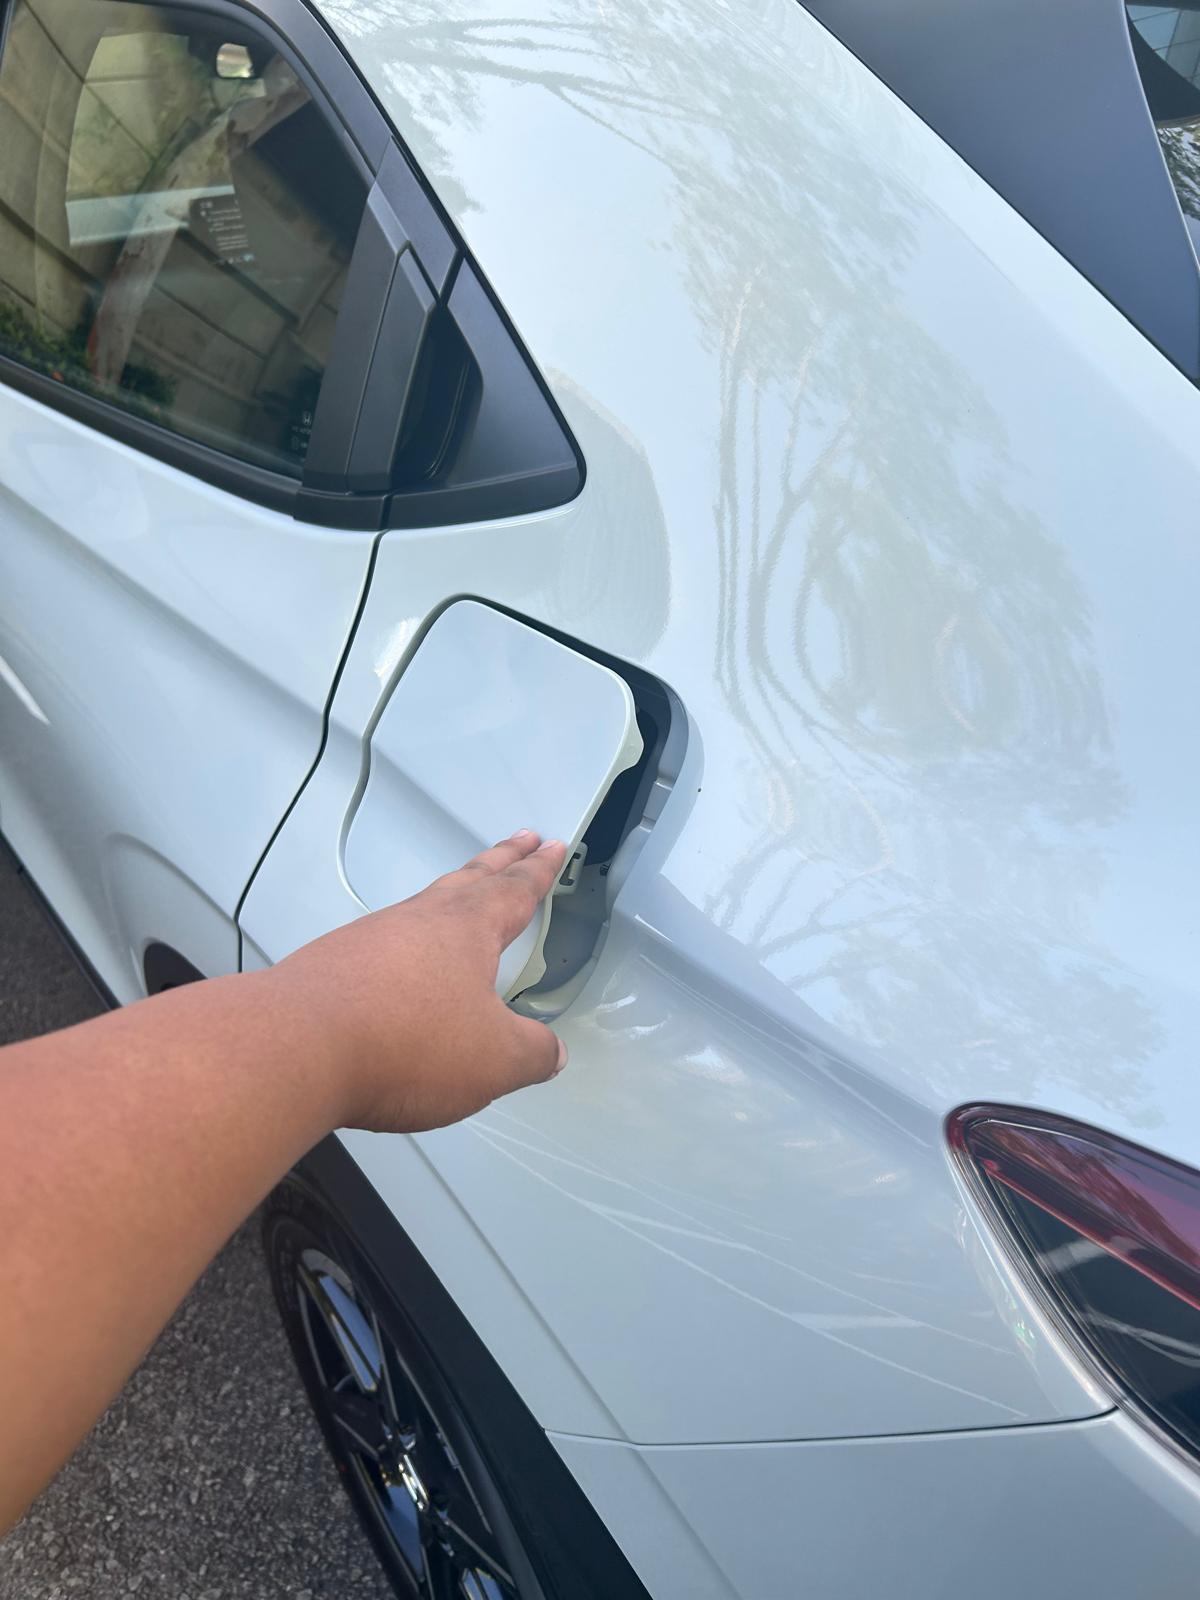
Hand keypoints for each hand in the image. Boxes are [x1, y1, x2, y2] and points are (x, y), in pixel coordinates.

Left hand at [268, 831, 568, 1132]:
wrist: (297, 1048)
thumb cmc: (403, 1042)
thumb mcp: (494, 1060)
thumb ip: (531, 1054)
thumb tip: (550, 1052)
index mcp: (468, 929)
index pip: (514, 890)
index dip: (538, 870)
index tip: (550, 847)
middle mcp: (420, 920)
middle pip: (469, 879)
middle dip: (500, 860)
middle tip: (520, 840)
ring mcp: (372, 938)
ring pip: (424, 905)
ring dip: (452, 894)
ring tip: (465, 894)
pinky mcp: (335, 965)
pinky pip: (384, 941)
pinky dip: (406, 941)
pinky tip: (403, 960)